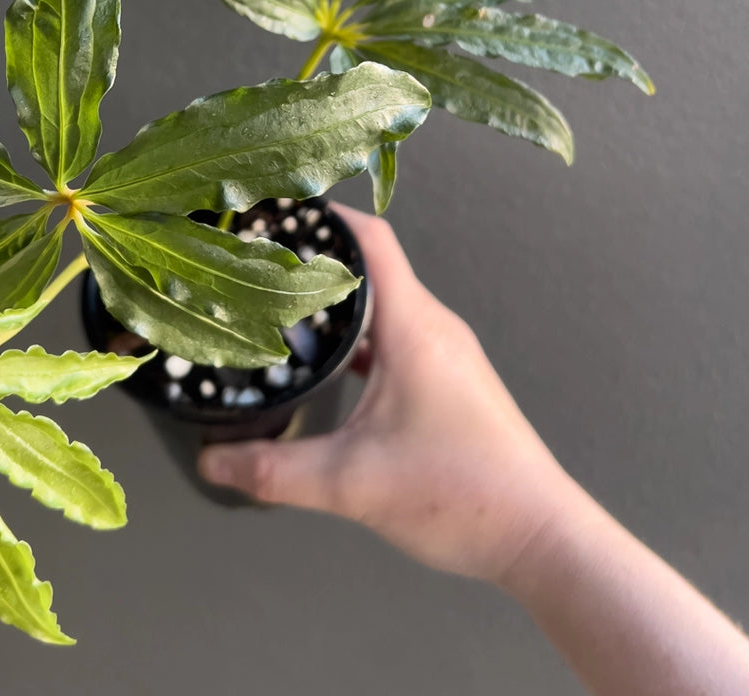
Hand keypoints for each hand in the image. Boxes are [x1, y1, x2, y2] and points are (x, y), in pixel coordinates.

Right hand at [198, 203, 573, 583]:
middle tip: (257, 261)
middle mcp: (432, 326)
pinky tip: (325, 359)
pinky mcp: (447, 378)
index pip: (371, 240)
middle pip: (372, 265)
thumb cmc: (459, 494)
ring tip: (280, 307)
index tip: (275, 212)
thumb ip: (274, 470)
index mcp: (413, 327)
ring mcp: (444, 352)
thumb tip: (210, 461)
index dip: (324, 216)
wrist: (537, 536)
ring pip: (384, 303)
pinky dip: (358, 335)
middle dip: (316, 257)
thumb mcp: (351, 483)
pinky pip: (395, 335)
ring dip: (337, 301)